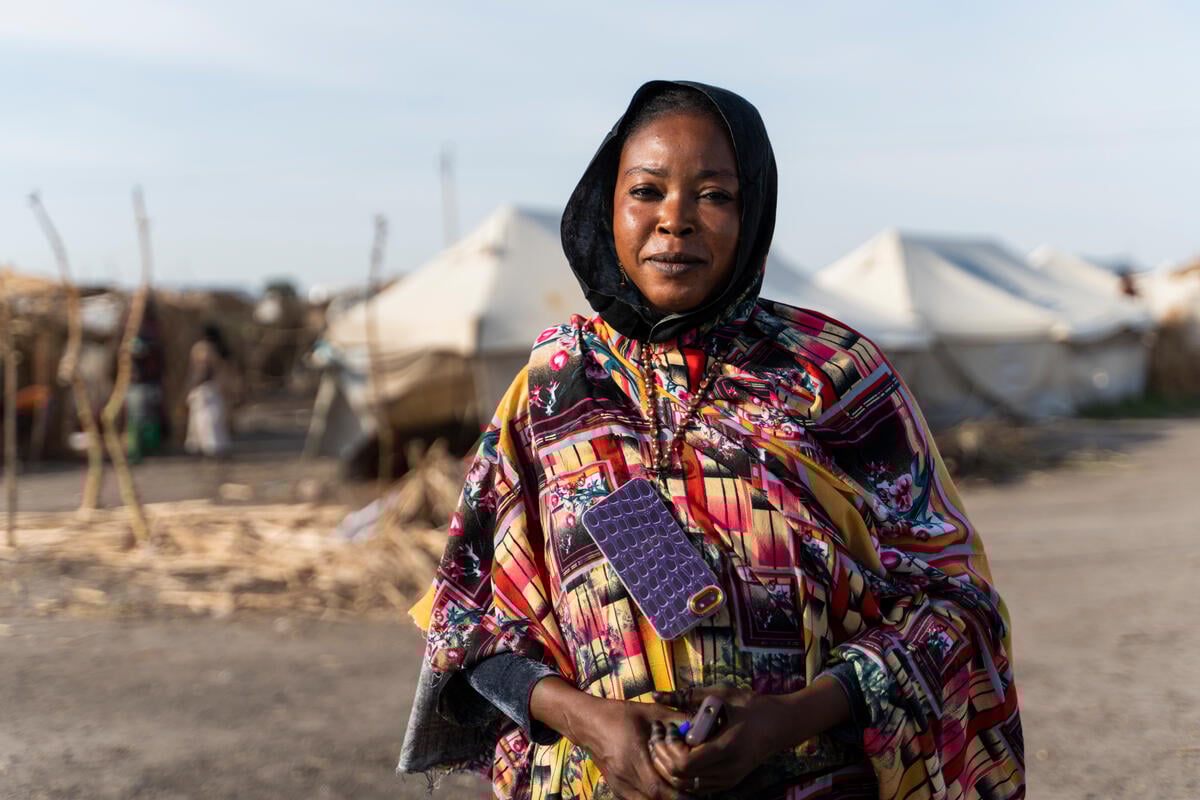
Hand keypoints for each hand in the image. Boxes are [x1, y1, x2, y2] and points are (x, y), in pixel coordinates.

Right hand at [572, 696, 696, 799]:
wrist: (586, 722)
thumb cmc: (618, 714)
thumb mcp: (648, 711)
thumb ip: (675, 719)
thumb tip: (700, 725)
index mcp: (632, 757)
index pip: (658, 788)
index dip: (678, 794)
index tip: (696, 792)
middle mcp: (623, 776)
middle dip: (675, 799)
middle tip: (694, 793)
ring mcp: (617, 785)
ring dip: (663, 799)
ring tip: (680, 793)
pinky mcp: (615, 788)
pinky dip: (651, 799)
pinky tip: (664, 792)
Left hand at [646, 687, 779, 794]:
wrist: (781, 725)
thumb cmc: (751, 705)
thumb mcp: (721, 695)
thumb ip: (687, 696)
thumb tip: (656, 695)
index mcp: (726, 747)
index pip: (685, 763)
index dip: (668, 749)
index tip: (667, 729)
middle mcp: (727, 769)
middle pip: (681, 777)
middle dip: (664, 758)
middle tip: (658, 738)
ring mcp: (729, 779)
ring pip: (686, 786)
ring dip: (670, 767)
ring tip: (666, 745)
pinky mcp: (729, 782)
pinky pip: (697, 787)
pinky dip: (683, 774)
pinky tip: (680, 754)